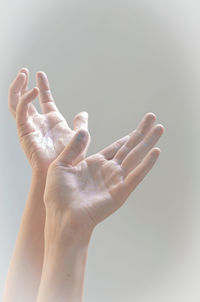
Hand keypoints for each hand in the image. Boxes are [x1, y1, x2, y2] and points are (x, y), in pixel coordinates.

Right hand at [8, 68, 89, 172]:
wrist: (60, 171)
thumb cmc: (69, 157)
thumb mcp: (78, 136)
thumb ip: (80, 124)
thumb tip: (83, 113)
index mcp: (52, 121)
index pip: (44, 99)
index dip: (42, 86)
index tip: (40, 74)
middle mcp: (39, 122)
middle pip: (26, 99)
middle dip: (23, 84)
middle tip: (25, 71)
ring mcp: (30, 125)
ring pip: (17, 102)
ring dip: (18, 88)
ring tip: (23, 74)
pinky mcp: (24, 130)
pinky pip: (21, 111)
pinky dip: (25, 99)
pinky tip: (33, 91)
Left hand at [44, 113, 163, 236]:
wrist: (61, 217)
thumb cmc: (57, 195)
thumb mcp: (61, 165)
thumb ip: (73, 147)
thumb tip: (83, 129)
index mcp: (95, 164)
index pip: (117, 147)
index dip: (128, 136)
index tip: (139, 127)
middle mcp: (108, 170)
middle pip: (130, 147)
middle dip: (142, 133)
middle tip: (153, 118)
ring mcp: (116, 180)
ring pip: (136, 157)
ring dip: (148, 143)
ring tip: (160, 129)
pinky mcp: (120, 192)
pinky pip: (136, 175)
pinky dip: (147, 164)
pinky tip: (155, 151)